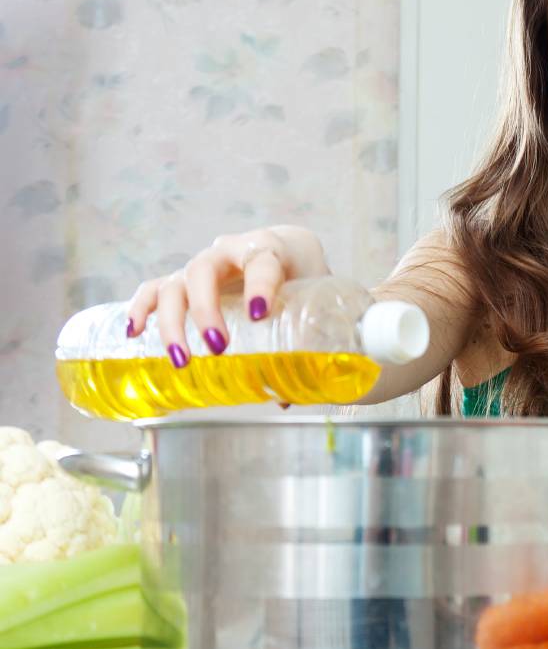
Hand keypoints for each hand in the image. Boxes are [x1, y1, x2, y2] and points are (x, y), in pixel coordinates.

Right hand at [125, 226, 329, 366]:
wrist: (287, 249)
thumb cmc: (302, 274)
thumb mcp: (315, 296)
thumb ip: (308, 340)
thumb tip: (285, 399)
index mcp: (269, 249)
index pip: (261, 262)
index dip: (259, 286)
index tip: (260, 312)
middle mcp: (227, 252)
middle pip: (203, 273)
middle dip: (205, 311)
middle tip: (218, 348)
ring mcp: (201, 265)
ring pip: (174, 285)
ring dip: (171, 322)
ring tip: (180, 359)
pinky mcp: (182, 279)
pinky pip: (153, 288)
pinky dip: (140, 308)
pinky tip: (132, 333)